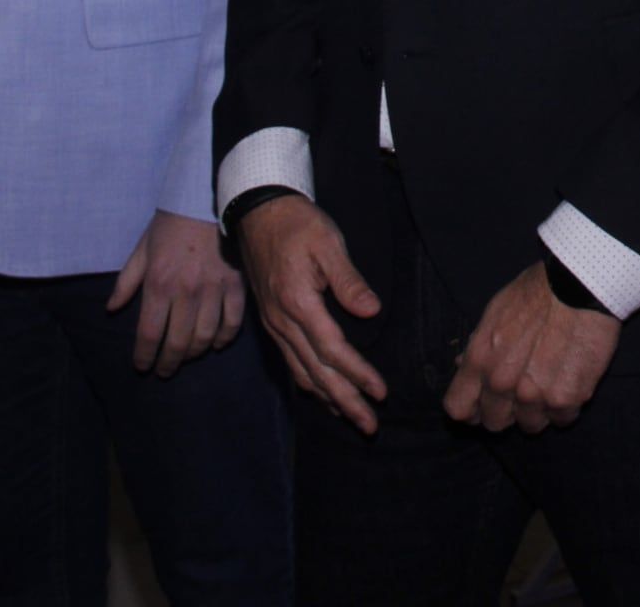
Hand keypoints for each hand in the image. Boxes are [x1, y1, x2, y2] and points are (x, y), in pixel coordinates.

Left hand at [108, 210, 246, 376]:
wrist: (207, 199)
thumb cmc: (170, 225)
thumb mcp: (141, 250)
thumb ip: (126, 282)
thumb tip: (111, 309)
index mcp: (158, 285)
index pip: (149, 335)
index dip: (144, 357)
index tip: (142, 367)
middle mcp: (186, 293)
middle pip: (177, 343)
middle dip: (168, 363)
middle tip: (164, 370)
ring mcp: (213, 290)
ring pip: (204, 337)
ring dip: (194, 354)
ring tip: (187, 358)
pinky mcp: (235, 285)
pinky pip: (232, 322)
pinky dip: (223, 338)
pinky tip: (215, 344)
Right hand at [237, 194, 387, 433]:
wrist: (258, 212)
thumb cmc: (297, 223)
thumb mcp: (327, 242)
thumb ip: (348, 279)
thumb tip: (372, 311)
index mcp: (298, 303)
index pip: (333, 349)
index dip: (357, 374)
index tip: (380, 393)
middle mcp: (283, 321)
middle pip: (317, 372)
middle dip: (345, 401)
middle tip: (369, 426)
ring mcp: (275, 325)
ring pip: (302, 372)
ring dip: (328, 399)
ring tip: (351, 419)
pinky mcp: (272, 322)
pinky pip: (291, 362)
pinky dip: (309, 383)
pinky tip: (321, 394)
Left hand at [443, 261, 620, 434]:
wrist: (581, 285)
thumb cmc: (538, 291)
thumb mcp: (496, 311)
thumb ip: (479, 345)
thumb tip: (464, 364)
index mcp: (479, 360)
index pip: (458, 408)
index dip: (472, 409)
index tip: (484, 404)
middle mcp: (502, 383)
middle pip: (494, 423)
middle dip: (507, 411)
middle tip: (523, 392)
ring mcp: (534, 395)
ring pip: (531, 425)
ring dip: (539, 411)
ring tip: (551, 384)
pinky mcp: (566, 399)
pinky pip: (562, 419)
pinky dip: (566, 407)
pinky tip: (570, 382)